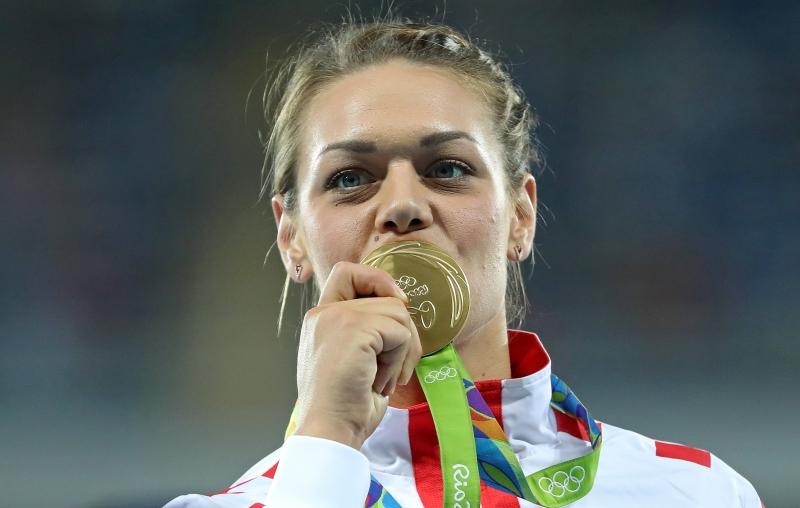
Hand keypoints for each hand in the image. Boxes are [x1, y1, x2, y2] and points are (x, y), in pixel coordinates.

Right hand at [293, 261, 422, 448]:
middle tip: (395, 367)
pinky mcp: (353, 328)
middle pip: (387, 296)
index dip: (378, 280)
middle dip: (404, 333)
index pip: (348, 272)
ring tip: (382, 378)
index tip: (397, 304)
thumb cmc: (346, 405)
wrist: (331, 430)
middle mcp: (324, 312)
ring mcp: (337, 318)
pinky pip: (400, 332)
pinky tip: (379, 382)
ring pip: (398, 313)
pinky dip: (399, 360)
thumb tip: (402, 306)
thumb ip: (367, 331)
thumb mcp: (356, 359)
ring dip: (402, 352)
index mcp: (320, 318)